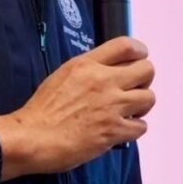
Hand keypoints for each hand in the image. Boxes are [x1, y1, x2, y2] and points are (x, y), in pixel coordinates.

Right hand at [0, 36, 155, 180]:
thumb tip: (108, 69)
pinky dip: (135, 128)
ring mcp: (111, 106)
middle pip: (146, 69)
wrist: (33, 137)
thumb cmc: (42, 109)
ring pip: (149, 97)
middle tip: (134, 88)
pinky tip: (123, 129)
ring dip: (142, 105)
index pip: (126, 46)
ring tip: (130, 110)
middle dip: (144, 79)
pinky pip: (141, 126)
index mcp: (88, 64)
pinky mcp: (113, 131)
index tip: (140, 58)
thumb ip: (88, 68)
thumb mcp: (63, 74)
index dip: (140, 51)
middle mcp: (103, 81)